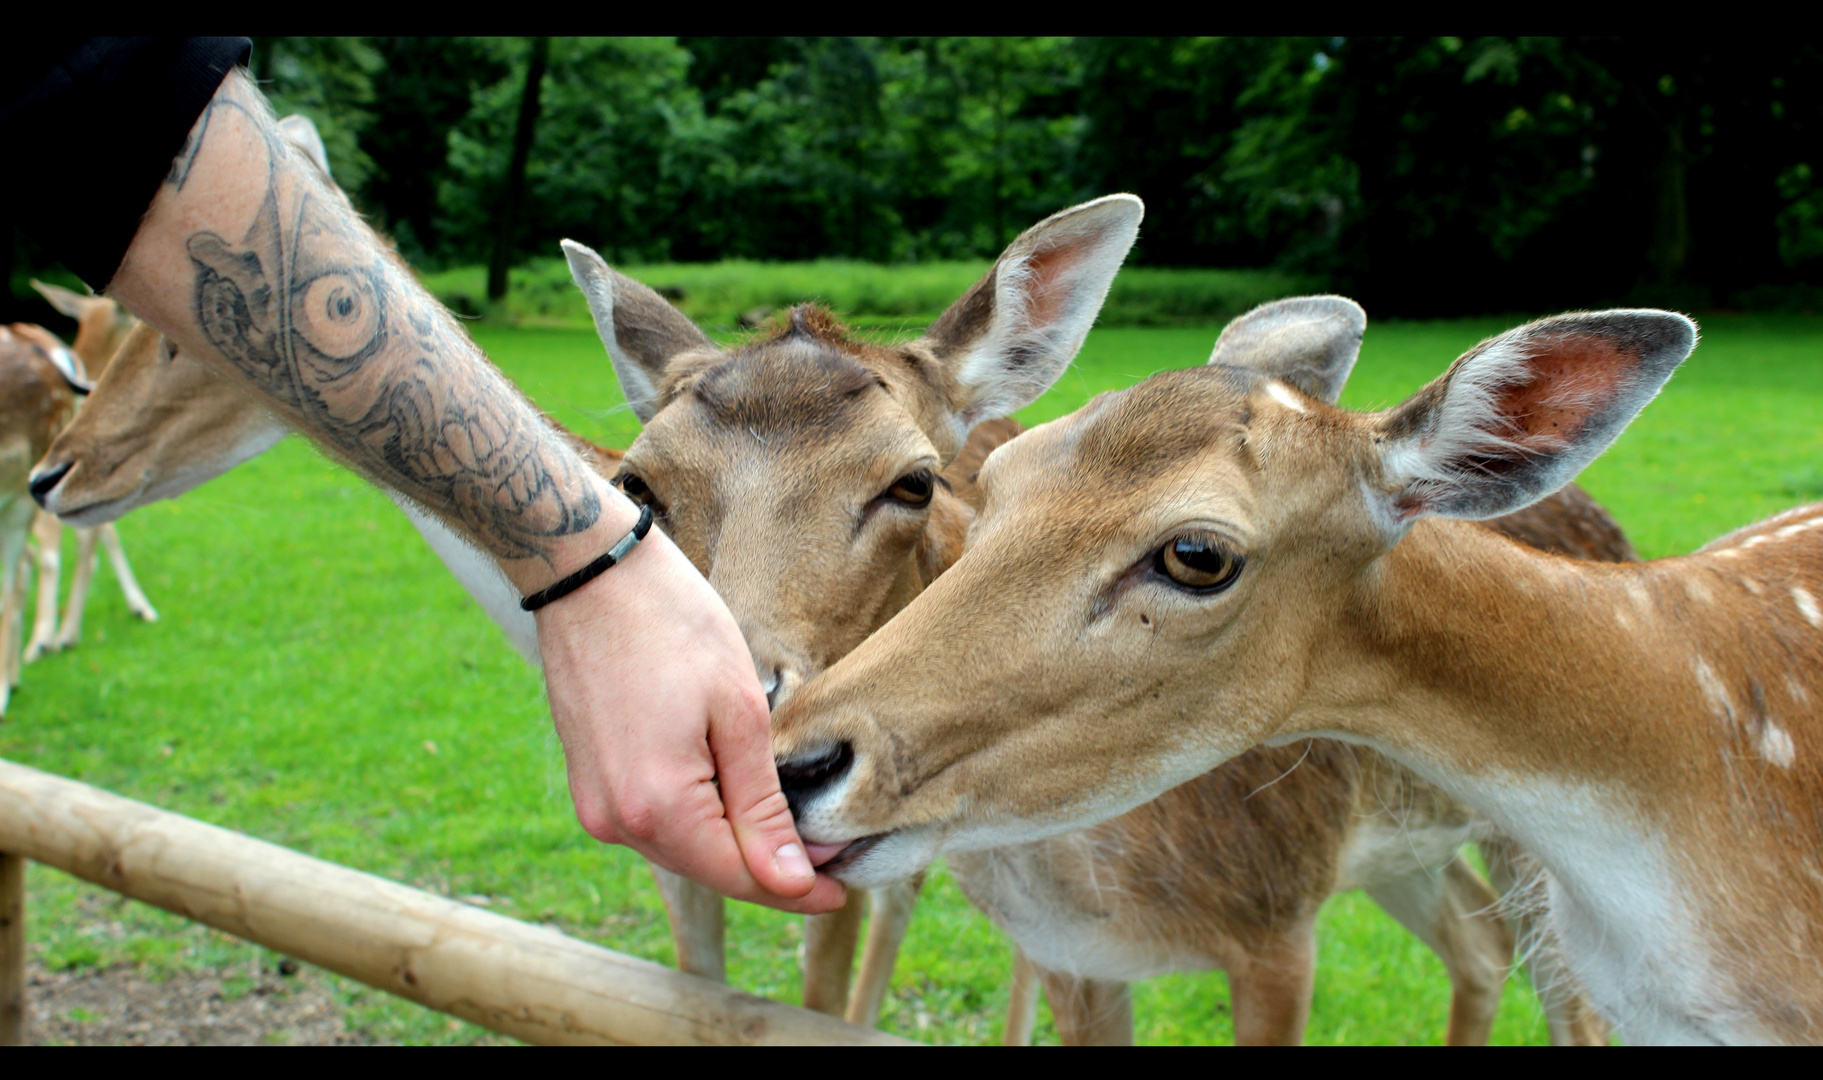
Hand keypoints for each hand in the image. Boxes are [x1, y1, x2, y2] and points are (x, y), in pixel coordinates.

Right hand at [532, 507, 846, 913]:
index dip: (798, 889)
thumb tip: (792, 880)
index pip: (741, 877)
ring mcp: (595, 804)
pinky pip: (655, 821)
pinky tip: (735, 796)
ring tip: (792, 824)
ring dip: (735, 844)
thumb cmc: (673, 624)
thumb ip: (762, 805)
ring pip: (683, 848)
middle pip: (710, 870)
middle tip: (830, 854)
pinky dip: (699, 819)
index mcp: (659, 807)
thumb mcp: (738, 712)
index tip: (844, 887)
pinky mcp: (589, 782)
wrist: (588, 572)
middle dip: (770, 868)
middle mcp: (617, 821)